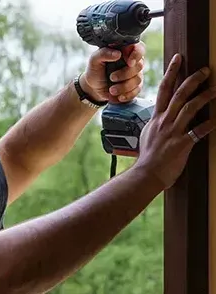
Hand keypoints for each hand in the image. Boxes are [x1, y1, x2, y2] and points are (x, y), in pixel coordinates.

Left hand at [79, 42, 145, 102]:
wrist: (93, 88)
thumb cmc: (95, 71)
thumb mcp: (94, 60)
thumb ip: (104, 53)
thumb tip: (117, 54)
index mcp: (124, 51)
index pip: (139, 48)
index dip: (136, 55)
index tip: (129, 63)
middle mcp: (132, 61)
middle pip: (139, 66)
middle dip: (125, 74)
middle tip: (111, 77)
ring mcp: (135, 74)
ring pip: (138, 80)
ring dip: (124, 87)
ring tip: (111, 90)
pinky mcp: (134, 87)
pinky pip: (137, 91)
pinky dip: (127, 95)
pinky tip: (119, 96)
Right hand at [134, 53, 215, 188]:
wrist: (146, 174)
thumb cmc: (148, 158)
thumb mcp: (147, 135)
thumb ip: (156, 124)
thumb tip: (158, 117)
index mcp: (156, 119)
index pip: (163, 90)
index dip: (171, 72)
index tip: (178, 58)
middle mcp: (164, 122)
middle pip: (179, 94)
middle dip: (193, 79)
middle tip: (205, 70)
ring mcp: (173, 132)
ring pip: (189, 108)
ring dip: (204, 97)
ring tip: (215, 89)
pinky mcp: (182, 144)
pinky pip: (199, 131)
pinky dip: (210, 124)